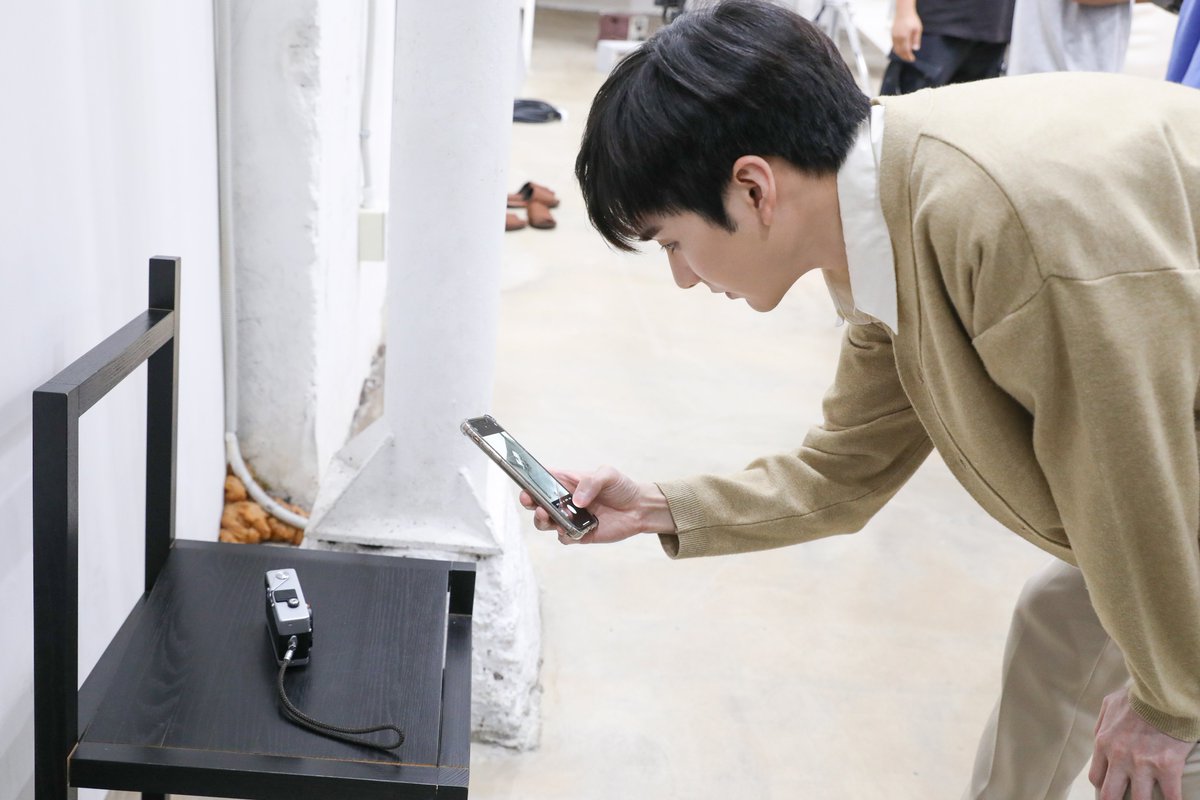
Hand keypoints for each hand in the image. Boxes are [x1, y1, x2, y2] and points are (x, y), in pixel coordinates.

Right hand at [520, 466, 674, 544]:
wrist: (639, 508)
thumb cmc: (621, 487)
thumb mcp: (608, 474)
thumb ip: (591, 482)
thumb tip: (577, 501)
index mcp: (566, 482)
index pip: (541, 481)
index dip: (529, 483)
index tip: (526, 487)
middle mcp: (564, 501)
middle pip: (537, 504)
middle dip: (530, 504)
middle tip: (534, 504)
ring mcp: (570, 518)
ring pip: (546, 522)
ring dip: (543, 521)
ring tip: (549, 516)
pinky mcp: (579, 534)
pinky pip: (564, 537)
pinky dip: (565, 535)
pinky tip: (573, 531)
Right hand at [891, 9, 921, 62]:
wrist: (903, 12)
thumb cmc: (912, 19)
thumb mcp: (918, 29)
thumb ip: (916, 39)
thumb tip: (915, 49)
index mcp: (904, 36)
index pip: (906, 50)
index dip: (909, 56)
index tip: (912, 59)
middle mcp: (897, 38)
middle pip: (900, 51)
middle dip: (904, 57)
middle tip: (909, 59)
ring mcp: (894, 37)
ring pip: (896, 49)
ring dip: (900, 54)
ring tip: (906, 56)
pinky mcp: (892, 35)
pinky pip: (894, 45)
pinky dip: (897, 50)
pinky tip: (902, 50)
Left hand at [1089, 686, 1194, 799]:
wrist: (1163, 690)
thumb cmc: (1138, 695)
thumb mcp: (1110, 704)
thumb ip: (1102, 724)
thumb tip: (1099, 738)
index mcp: (1103, 743)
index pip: (1096, 777)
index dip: (1105, 786)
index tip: (1114, 789)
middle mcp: (1118, 757)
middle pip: (1109, 795)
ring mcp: (1142, 764)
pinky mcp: (1166, 766)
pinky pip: (1170, 797)